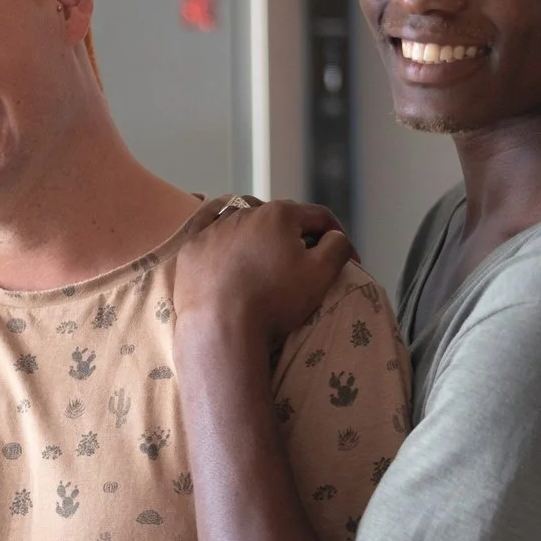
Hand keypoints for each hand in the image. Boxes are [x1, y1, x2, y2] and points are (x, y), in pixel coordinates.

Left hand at [172, 197, 354, 352]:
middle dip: (297, 235)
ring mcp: (213, 229)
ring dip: (259, 233)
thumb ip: (337, 246)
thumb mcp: (321, 273)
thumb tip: (335, 236)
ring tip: (266, 254)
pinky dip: (218, 233)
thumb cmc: (275, 301)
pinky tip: (221, 236)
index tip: (349, 261)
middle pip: (280, 219)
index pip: (318, 217)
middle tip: (306, 261)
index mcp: (279, 214)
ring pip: (243, 221)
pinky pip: (206, 231)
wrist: (220, 327)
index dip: (337, 237)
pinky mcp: (191, 248)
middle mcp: (245, 213)